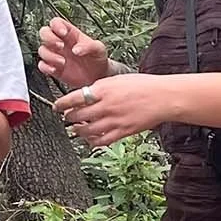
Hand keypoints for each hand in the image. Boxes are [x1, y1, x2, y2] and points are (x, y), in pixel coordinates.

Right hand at [38, 17, 108, 88]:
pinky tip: (55, 70)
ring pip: (42, 50)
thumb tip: (76, 49)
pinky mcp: (54, 68)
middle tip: (60, 46)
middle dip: (49, 38)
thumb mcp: (99, 48)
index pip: (56, 22)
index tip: (63, 33)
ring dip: (50, 55)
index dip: (56, 25)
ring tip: (63, 62)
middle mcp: (60, 42)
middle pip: (44, 32)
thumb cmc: (98, 58)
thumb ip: (89, 46)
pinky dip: (45, 67)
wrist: (98, 75)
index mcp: (70, 33)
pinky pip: (42, 65)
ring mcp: (56, 55)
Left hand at [53, 73, 171, 146]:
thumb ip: (101, 88)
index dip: (62, 104)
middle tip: (65, 117)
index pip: (74, 98)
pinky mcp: (122, 132)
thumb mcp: (118, 79)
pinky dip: (92, 141)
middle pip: (78, 115)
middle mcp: (106, 106)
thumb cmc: (144, 86)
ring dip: (77, 130)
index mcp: (103, 89)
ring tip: (75, 129)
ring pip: (87, 130)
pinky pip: (102, 140)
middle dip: (68, 117)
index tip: (57, 106)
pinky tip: (90, 139)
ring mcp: (114, 120)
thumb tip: (87, 94)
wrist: (163, 97)